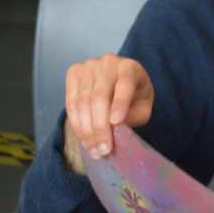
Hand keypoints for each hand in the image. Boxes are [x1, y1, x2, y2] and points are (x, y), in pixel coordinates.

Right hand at [63, 54, 153, 171]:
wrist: (121, 81)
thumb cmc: (135, 96)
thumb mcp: (143, 107)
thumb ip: (133, 116)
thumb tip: (113, 131)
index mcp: (131, 68)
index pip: (124, 85)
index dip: (119, 104)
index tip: (116, 123)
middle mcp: (109, 62)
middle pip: (99, 97)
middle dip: (100, 127)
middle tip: (104, 149)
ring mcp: (89, 66)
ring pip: (82, 102)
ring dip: (87, 130)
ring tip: (93, 149)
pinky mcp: (74, 73)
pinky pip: (70, 102)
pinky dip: (76, 124)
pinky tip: (84, 139)